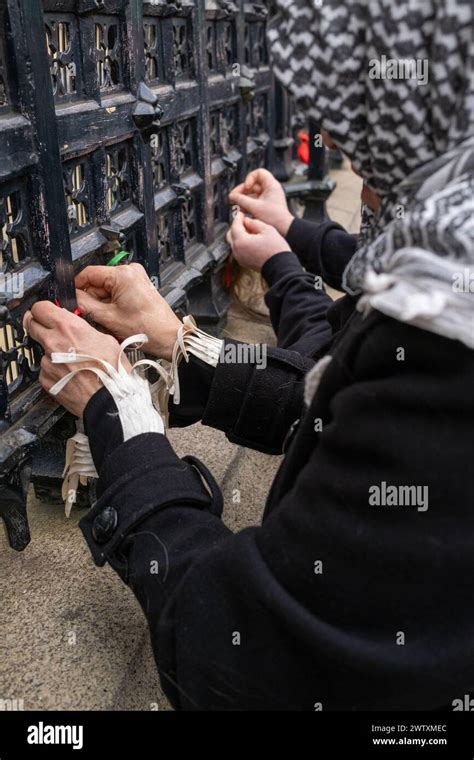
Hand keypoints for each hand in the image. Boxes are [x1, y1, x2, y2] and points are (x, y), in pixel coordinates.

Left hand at [23, 302, 127, 417]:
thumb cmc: (113, 372)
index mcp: (68, 327)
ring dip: (51, 352)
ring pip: (41, 350)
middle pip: (31, 324)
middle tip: (49, 330)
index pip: (40, 307)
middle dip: (39, 325)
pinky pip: (45, 369)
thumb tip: (80, 329)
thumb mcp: (107, 339)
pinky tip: (69, 375)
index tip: (46, 313)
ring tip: (71, 362)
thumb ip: (86, 330)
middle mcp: (53, 342)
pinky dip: (54, 371)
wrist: (109, 399)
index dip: (43, 310)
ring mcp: (46, 362)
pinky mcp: (45, 379)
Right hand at [75, 263, 181, 360]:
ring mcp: (136, 278)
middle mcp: (131, 271)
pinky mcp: (139, 287)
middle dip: (93, 299)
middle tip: (92, 316)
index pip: (88, 273)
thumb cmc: (148, 329)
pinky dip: (113, 305)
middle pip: (98, 282)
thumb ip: (85, 305)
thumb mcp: (108, 318)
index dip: (76, 287)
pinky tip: (117, 317)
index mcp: (123, 274)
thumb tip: (72, 298)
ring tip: (110, 320)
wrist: (168, 337)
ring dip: (103, 304)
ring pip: (107, 289)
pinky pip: (117, 293)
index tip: (71, 298)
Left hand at [226, 213, 287, 271]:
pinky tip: (251, 240)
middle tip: (245, 221)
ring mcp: (239, 258)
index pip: (235, 226)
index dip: (238, 218)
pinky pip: (238, 250)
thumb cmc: (276, 250)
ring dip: (239, 235)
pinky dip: (241, 243)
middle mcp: (237, 250)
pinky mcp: (243, 262)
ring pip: (234, 243)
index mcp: (241, 241)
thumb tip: (247, 220)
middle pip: (231, 234)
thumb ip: (254, 223)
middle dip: (236, 226)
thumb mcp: (268, 230)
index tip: (241, 214)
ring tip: (250, 231)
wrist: (281, 267)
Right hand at [228, 169, 293, 235]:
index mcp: (271, 185)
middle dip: (242, 191)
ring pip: (252, 194)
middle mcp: (270, 190)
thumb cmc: (275, 218)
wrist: (283, 229)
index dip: (250, 179)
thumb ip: (241, 200)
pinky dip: (247, 204)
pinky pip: (254, 201)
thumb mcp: (254, 207)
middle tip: (234, 197)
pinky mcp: (265, 205)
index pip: (258, 173)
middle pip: (252, 184)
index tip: (246, 187)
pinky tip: (241, 210)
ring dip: (243, 199)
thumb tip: (232, 196)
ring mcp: (267, 197)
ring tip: (236, 204)